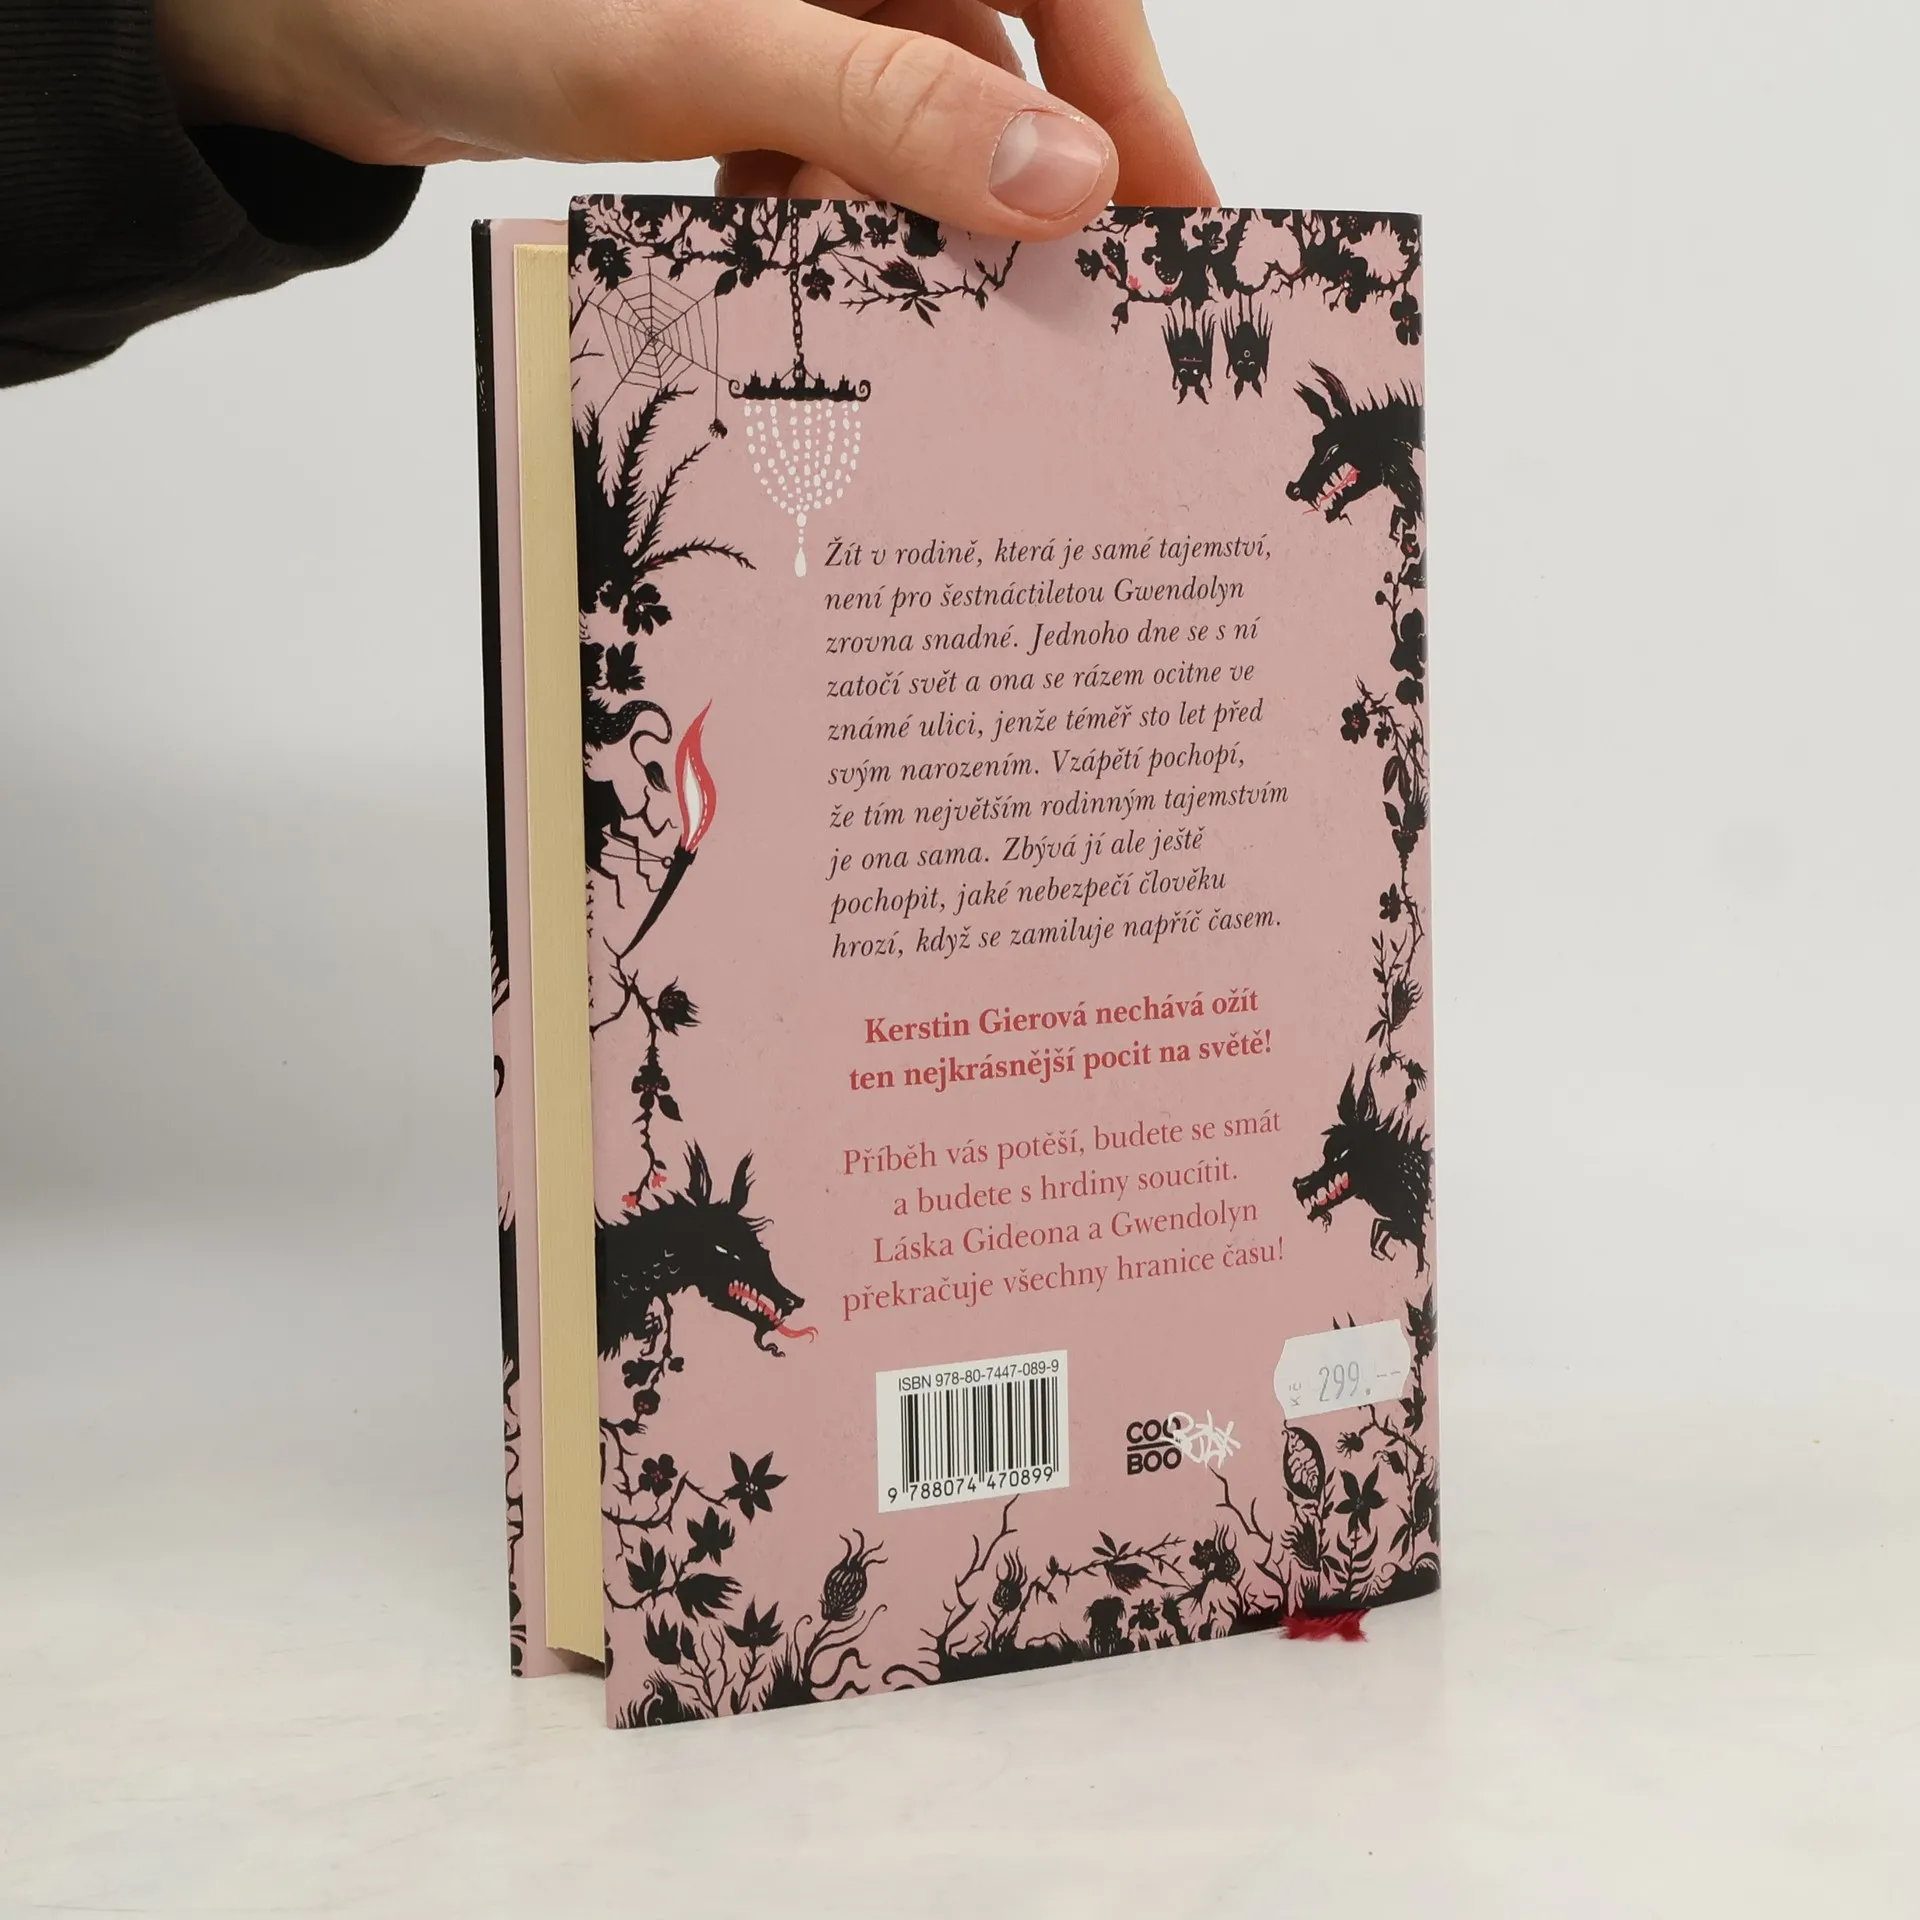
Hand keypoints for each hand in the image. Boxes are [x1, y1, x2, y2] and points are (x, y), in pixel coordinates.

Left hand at [155, 0, 1215, 237]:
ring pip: (912, 122)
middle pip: (1000, 62)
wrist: (300, 16)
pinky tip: (794, 268)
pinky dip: (824, 215)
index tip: (1180, 226)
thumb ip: (888, 104)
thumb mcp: (704, 43)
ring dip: (907, 223)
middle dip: (1014, 194)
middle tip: (1054, 320)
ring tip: (901, 314)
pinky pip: (828, 146)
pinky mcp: (736, 56)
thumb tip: (1064, 186)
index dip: (1134, 105)